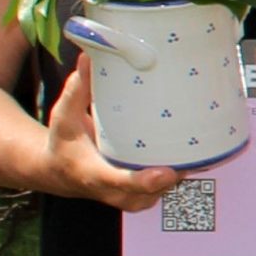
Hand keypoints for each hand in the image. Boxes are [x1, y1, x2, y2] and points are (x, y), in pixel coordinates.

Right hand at [35, 64, 181, 211]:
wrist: (60, 172)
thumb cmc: (64, 141)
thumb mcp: (63, 115)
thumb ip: (77, 89)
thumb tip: (88, 56)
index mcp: (92, 174)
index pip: (120, 181)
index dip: (145, 180)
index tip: (167, 172)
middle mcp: (112, 192)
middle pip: (148, 193)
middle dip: (170, 177)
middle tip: (191, 150)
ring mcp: (128, 198)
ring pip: (161, 193)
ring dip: (178, 174)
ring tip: (195, 145)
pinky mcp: (140, 196)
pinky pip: (164, 190)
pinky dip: (177, 174)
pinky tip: (191, 150)